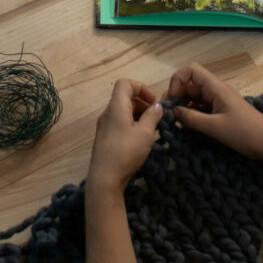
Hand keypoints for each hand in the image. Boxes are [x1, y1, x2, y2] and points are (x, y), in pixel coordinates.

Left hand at [87, 79, 162, 193]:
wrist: (104, 178)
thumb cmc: (126, 152)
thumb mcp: (145, 133)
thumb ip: (152, 116)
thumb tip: (158, 106)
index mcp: (116, 107)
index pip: (125, 84)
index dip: (141, 87)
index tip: (153, 102)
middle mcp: (108, 114)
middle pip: (125, 97)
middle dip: (142, 103)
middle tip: (156, 117)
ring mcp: (105, 126)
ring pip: (123, 111)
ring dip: (138, 115)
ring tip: (151, 128)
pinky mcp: (105, 138)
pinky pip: (119, 123)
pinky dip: (132, 125)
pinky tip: (141, 139)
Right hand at [166, 63, 262, 164]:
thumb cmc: (245, 133)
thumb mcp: (215, 127)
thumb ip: (192, 118)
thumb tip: (172, 111)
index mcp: (216, 88)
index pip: (191, 71)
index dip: (178, 81)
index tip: (172, 100)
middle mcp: (216, 91)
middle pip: (190, 84)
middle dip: (177, 95)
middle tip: (169, 113)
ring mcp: (219, 101)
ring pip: (195, 96)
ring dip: (184, 105)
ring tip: (176, 121)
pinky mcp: (222, 112)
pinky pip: (202, 107)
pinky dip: (193, 113)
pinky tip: (188, 125)